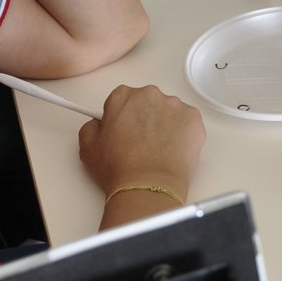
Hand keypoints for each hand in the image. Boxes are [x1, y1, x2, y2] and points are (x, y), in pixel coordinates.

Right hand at [78, 84, 204, 201]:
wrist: (148, 186)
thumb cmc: (120, 168)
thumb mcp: (88, 147)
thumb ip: (91, 126)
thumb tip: (98, 124)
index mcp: (123, 97)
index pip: (121, 100)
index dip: (122, 118)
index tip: (124, 131)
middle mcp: (150, 95)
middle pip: (146, 103)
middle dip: (144, 119)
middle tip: (141, 144)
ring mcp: (175, 106)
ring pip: (168, 112)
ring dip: (164, 125)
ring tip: (158, 151)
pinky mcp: (193, 119)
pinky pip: (187, 122)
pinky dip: (182, 134)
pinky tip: (172, 151)